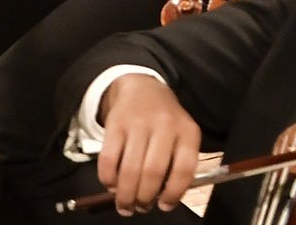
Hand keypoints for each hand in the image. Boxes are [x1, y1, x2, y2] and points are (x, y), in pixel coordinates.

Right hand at [95, 72, 204, 214]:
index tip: (163, 206)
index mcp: (187, 131)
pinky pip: (109, 157)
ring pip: (130, 168)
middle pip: (154, 171)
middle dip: (145, 198)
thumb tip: (163, 199)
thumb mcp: (182, 135)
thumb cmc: (166, 121)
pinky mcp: (115, 122)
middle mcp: (164, 125)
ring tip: (125, 205)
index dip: (173, 193)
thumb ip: (178, 163)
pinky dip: (108, 177)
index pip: (184, 169)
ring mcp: (138, 122)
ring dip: (126, 194)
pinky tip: (111, 186)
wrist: (142, 87)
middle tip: (140, 208)